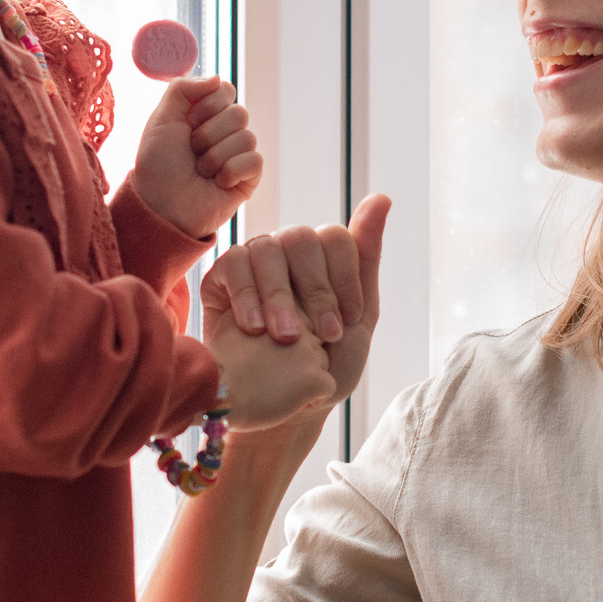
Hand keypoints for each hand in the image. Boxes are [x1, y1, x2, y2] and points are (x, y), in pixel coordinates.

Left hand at [132, 76, 260, 240]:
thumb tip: (217, 78)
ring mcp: (238, 154)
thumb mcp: (161, 118)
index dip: (208, 105)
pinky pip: (254, 161)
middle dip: (209, 134)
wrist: (160, 205)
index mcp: (205, 114)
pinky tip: (217, 182)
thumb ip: (182, 88)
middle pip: (239, 113)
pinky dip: (231, 170)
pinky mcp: (248, 178)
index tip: (188, 123)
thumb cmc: (157, 165)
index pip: (226, 90)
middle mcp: (224, 132)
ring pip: (246, 137)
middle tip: (192, 151)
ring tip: (200, 171)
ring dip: (215, 156)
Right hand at [201, 196, 388, 409]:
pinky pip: (232, 264)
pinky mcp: (221, 276)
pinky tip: (254, 327)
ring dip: (280, 296)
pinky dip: (247, 295)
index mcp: (323, 257)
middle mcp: (288, 250)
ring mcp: (254, 259)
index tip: (349, 322)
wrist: (284, 405)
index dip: (345, 280)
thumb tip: (381, 197)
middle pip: (301, 239)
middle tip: (322, 336)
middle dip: (316, 291)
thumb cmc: (324, 363)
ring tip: (286, 338)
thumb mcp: (359, 317)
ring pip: (267, 250)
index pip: (335, 239)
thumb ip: (366, 257)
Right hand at [205, 313, 336, 431]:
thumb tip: (274, 306)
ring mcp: (308, 349)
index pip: (302, 321)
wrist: (214, 397)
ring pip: (324, 363)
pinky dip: (313, 397)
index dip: (286, 342)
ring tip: (273, 384)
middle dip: (300, 359)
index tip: (264, 355)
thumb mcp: (235, 321)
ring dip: (306, 377)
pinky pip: (327, 387)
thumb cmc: (221, 366)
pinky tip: (286, 398)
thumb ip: (260, 307)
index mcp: (280, 304)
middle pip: (316, 341)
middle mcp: (298, 322)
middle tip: (268, 371)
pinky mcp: (314, 376)